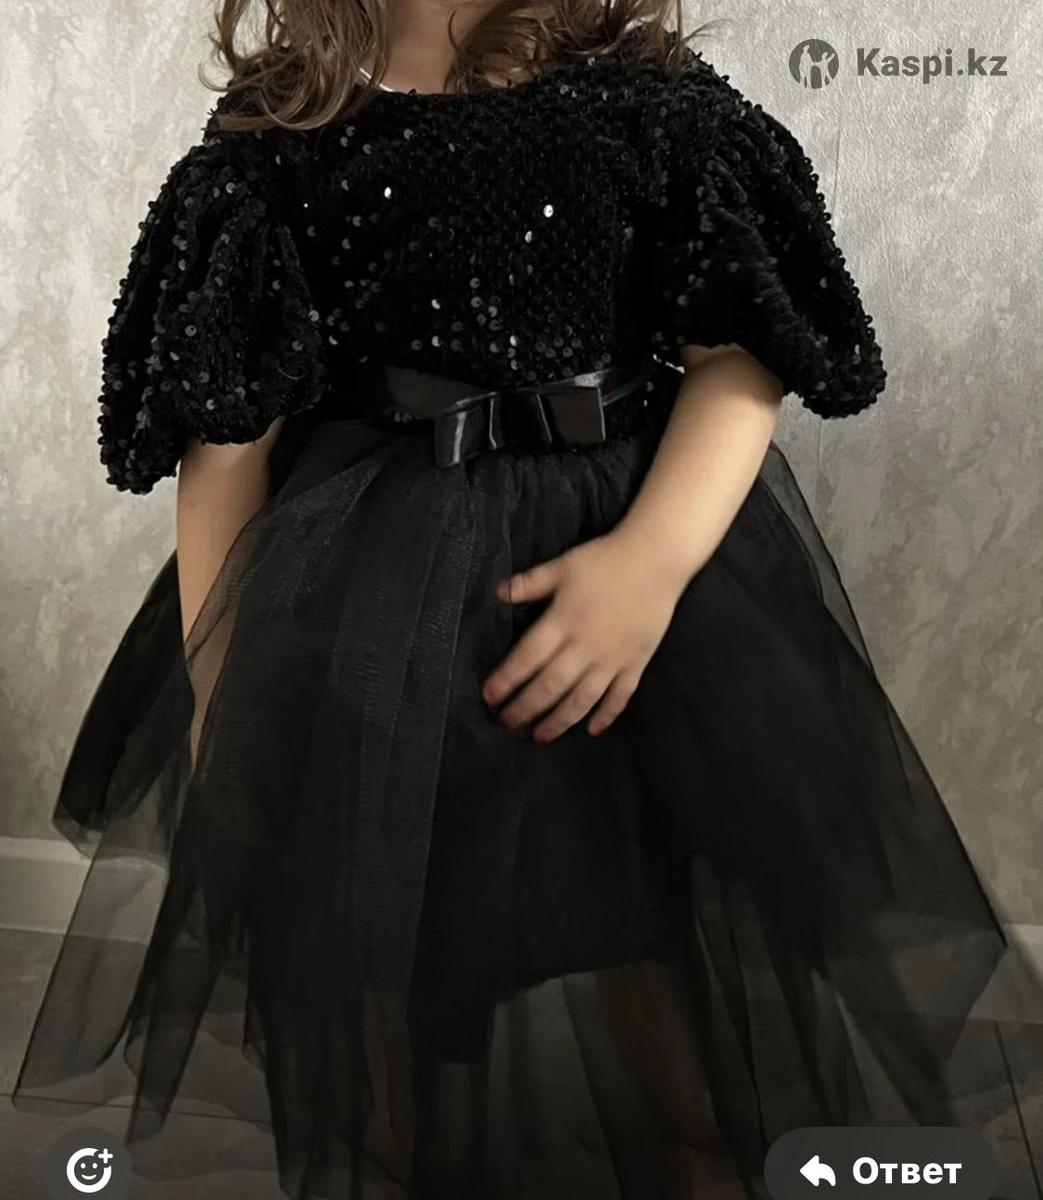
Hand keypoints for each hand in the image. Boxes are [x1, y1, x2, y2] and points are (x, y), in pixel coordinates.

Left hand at [481, 529, 695, 742]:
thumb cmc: (606, 560)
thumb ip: (530, 583)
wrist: (657, 559)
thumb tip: (498, 593)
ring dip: (559, 721)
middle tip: (507, 723)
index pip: (528, 658)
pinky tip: (591, 731)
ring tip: (540, 737)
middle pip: (550, 685)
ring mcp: (613, 658)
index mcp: (564, 621)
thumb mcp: (563, 566)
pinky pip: (620, 696)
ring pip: (582, 699)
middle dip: (525, 708)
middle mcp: (586, 646)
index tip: (490, 696)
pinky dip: (606, 716)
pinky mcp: (636, 663)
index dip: (507, 680)